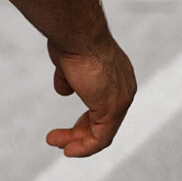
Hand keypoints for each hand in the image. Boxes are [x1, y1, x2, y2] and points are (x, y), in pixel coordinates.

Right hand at [45, 36, 136, 157]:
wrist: (77, 30)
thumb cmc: (71, 37)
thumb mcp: (68, 60)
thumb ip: (68, 77)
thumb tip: (63, 90)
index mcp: (117, 74)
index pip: (103, 103)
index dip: (85, 117)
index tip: (66, 125)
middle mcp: (124, 87)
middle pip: (104, 119)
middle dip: (79, 130)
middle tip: (57, 138)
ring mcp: (121, 99)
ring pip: (102, 132)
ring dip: (78, 141)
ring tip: (58, 145)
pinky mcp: (112, 109)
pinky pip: (101, 138)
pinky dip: (84, 147)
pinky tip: (67, 150)